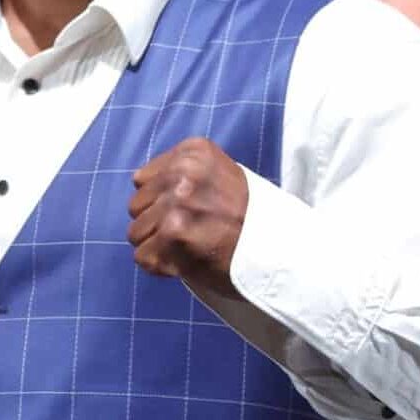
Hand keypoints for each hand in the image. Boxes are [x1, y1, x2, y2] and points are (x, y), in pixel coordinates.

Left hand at [127, 136, 248, 298]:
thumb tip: (137, 180)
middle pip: (136, 206)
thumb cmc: (250, 218)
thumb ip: (181, 173)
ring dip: (159, 246)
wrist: (283, 252)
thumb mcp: (220, 175)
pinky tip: (188, 262)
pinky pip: (144, 257)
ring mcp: (177, 203)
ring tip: (191, 247)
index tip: (191, 211)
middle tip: (192, 233)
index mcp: (193, 153)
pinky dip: (162, 266)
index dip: (161, 202)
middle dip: (157, 223)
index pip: (142, 180)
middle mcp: (183, 174)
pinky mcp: (174, 235)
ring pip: (136, 233)